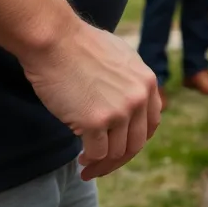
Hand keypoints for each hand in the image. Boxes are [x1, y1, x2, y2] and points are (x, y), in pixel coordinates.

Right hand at [20, 21, 162, 180]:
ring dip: (103, 164)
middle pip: (137, 143)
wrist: (55, 40)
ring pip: (117, 152)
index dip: (137, 140)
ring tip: (87, 166)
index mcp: (148, 83)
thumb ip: (130, 79)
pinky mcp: (96, 121)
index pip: (152, 123)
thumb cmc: (79, 46)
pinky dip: (90, 160)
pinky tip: (81, 160)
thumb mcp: (121, 57)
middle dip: (119, 159)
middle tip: (102, 165)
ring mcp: (120, 111)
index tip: (121, 148)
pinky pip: (97, 152)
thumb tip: (128, 100)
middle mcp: (139, 98)